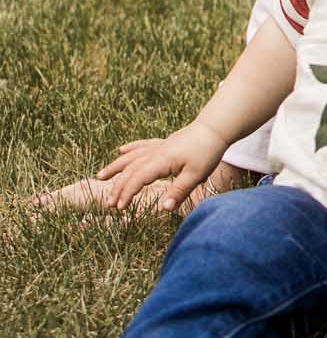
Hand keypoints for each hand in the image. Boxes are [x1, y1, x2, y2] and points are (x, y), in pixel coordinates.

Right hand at [96, 121, 229, 213]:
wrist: (215, 128)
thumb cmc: (207, 152)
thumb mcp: (195, 175)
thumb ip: (178, 191)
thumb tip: (162, 209)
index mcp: (161, 161)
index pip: (138, 179)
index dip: (127, 193)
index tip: (119, 208)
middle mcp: (156, 153)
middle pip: (131, 170)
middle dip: (118, 186)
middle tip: (108, 203)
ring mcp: (159, 146)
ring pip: (132, 157)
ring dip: (117, 168)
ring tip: (100, 176)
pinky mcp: (164, 143)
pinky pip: (142, 145)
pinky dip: (131, 148)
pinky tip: (121, 150)